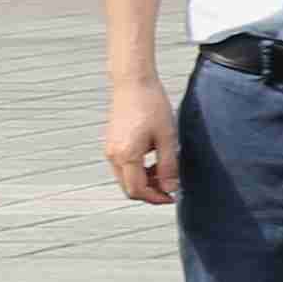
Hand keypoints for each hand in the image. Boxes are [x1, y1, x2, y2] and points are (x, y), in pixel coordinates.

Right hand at [101, 78, 175, 207]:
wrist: (133, 83)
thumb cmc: (152, 106)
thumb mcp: (167, 138)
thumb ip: (168, 166)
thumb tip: (171, 189)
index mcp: (126, 156)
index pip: (137, 190)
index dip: (155, 198)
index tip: (172, 197)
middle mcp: (113, 156)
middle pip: (128, 188)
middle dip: (149, 192)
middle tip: (171, 188)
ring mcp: (110, 150)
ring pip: (125, 178)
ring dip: (144, 182)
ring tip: (165, 172)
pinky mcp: (112, 144)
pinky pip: (123, 167)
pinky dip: (138, 171)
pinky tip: (154, 162)